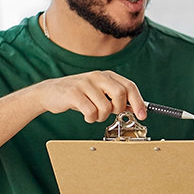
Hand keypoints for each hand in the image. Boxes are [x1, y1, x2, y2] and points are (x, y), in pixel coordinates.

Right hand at [21, 70, 146, 122]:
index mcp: (106, 75)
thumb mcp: (98, 92)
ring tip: (94, 114)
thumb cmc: (78, 94)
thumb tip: (135, 107)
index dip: (138, 102)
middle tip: (109, 113)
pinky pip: (91, 111)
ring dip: (102, 116)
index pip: (129, 86)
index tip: (142, 115)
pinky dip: (91, 118)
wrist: (50, 92)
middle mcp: (97, 76)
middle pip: (120, 94)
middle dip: (118, 109)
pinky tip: (86, 115)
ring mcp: (85, 84)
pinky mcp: (74, 94)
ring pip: (105, 106)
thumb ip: (115, 97)